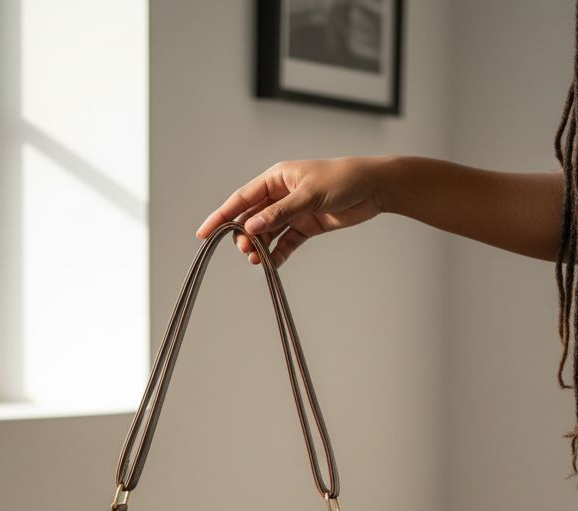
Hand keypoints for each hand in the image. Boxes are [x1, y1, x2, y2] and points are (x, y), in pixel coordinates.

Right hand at [195, 156, 391, 267]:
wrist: (374, 188)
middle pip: (251, 218)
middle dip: (243, 236)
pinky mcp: (307, 226)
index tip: (203, 233)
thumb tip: (250, 228)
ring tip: (257, 260)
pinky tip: (272, 265)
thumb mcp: (308, 195)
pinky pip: (286, 242)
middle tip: (245, 252)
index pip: (241, 199)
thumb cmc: (342, 180)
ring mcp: (293, 211)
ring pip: (267, 232)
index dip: (221, 216)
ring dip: (260, 247)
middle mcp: (281, 194)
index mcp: (277, 178)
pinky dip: (278, 254)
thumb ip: (279, 213)